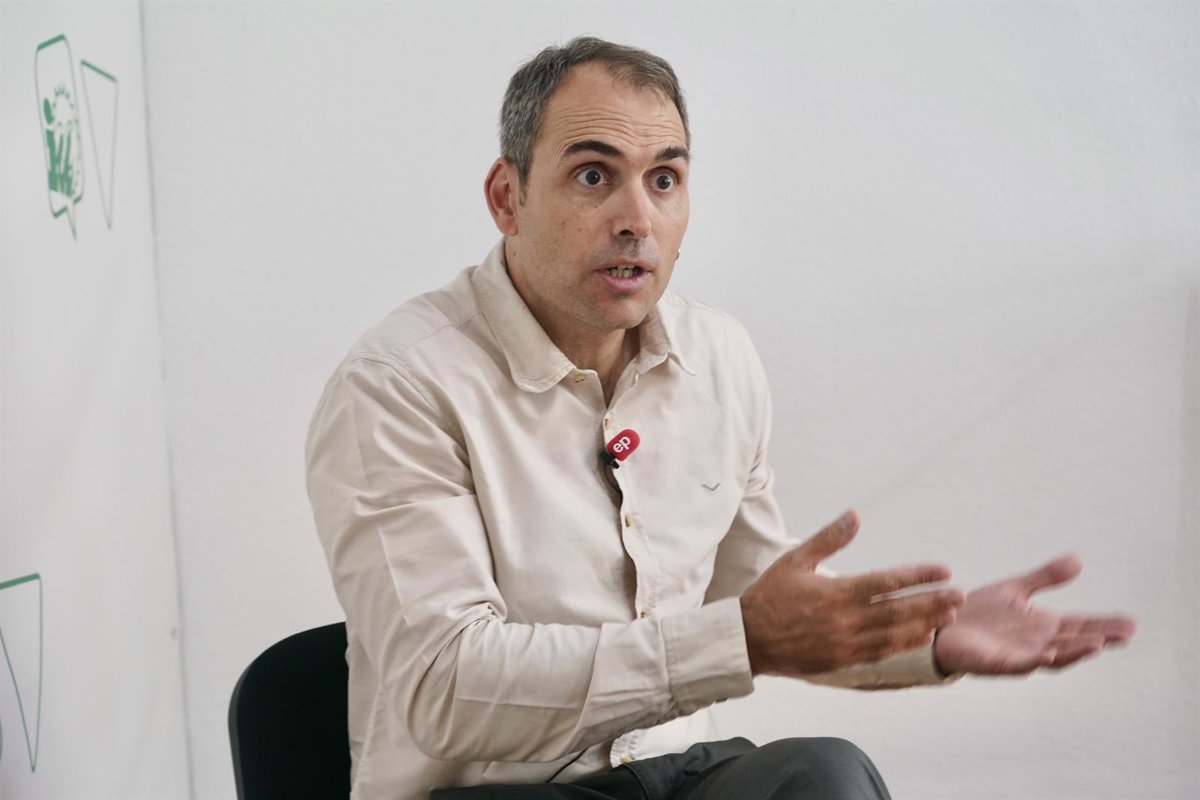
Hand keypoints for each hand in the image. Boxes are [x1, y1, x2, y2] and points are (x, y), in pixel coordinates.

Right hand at [740, 510, 964, 676]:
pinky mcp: (842, 660)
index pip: (887, 582)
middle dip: (933, 602)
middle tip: (959, 595)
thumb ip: (829, 539)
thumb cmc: (770, 595)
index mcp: (836, 592)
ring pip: (894, 634)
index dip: (918, 576)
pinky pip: (881, 653)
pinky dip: (904, 644)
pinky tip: (922, 636)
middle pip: (899, 610)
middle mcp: (845, 620)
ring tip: (949, 615)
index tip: (943, 571)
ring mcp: (845, 643)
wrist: (749, 639)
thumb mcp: (796, 559)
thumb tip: (856, 516)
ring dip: (924, 624)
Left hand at [933, 555, 1136, 675]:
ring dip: (1074, 652)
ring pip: (1052, 656)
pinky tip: (1047, 655)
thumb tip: (1078, 560)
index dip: (1104, 625)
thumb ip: (1045, 578)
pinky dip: (1033, 661)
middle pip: (1073, 642)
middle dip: (1100, 638)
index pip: (1079, 625)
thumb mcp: (1015, 589)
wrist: (940, 627)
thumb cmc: (978, 613)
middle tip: (1127, 633)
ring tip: (1097, 644)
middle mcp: (1036, 643)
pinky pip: (1018, 664)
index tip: (1131, 623)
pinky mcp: (995, 662)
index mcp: (1042, 626)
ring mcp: (1018, 655)